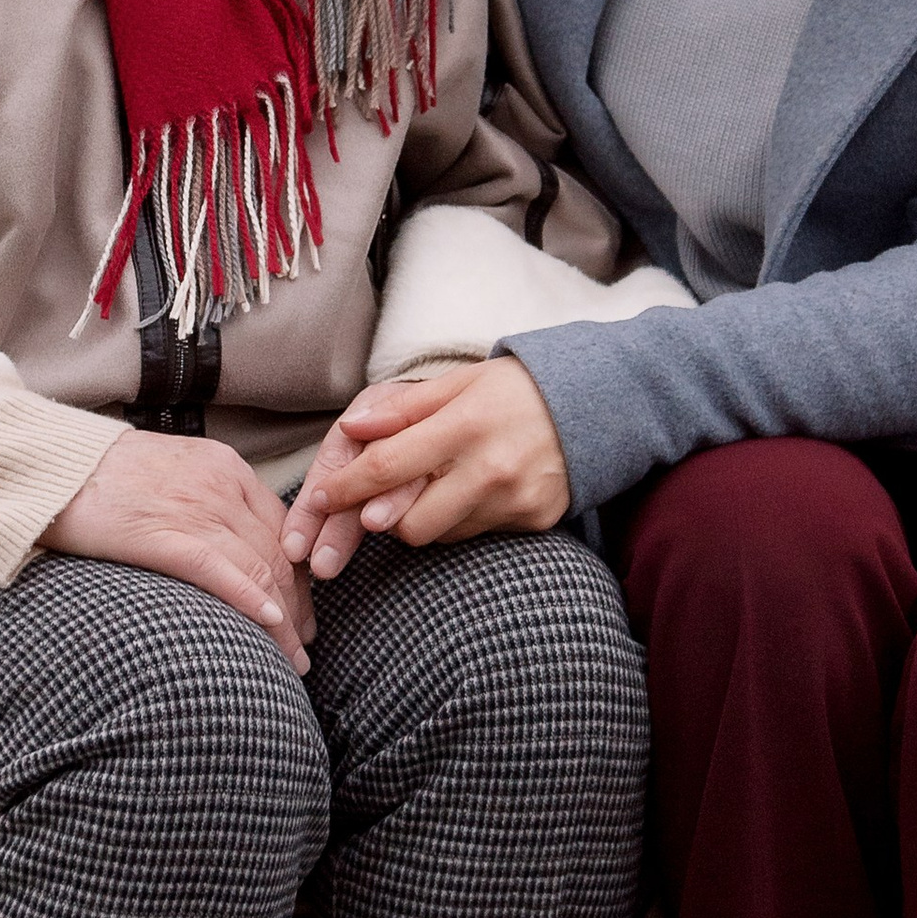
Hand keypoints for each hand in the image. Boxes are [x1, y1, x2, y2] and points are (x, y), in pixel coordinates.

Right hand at [43, 429, 315, 668]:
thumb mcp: (170, 471)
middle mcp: (220, 485)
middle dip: (299, 603)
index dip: (298, 573)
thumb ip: (204, 498)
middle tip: (303, 642)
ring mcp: (195, 508)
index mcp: (224, 467)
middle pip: (278, 551)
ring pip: (259, 567)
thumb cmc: (100, 475)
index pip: (280, 526)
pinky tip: (271, 625)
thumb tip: (227, 544)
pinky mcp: (164, 535)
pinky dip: (252, 600)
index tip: (303, 607)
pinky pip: (221, 572)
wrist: (49, 464)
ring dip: (284, 619)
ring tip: (291, 658)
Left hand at [285, 359, 569, 570]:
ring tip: (439, 482)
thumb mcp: (458, 383)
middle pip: (408, 524)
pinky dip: (461, 518)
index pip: (389, 467)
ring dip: (424, 516)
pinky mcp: (534, 521)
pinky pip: (474, 534)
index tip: (320, 498)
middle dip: (386, 516)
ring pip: (439, 534)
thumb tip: (350, 428)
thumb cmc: (515, 390)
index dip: (347, 487)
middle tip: (381, 497)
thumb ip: (402, 409)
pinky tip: (474, 490)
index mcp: (465, 425)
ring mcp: (514, 500)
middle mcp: (490, 469)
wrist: (596, 406)